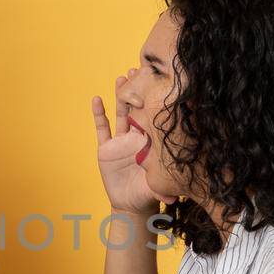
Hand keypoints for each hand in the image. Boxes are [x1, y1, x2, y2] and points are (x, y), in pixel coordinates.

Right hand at [91, 71, 165, 213]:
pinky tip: (97, 99)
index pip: (153, 116)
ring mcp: (120, 141)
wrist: (131, 204)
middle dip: (137, 89)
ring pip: (121, 113)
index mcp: (151, 142)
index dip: (153, 99)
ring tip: (122, 77)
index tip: (157, 81)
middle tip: (139, 69)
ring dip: (121, 95)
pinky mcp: (105, 148)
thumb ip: (165, 186)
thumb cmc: (148, 193)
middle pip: (137, 108)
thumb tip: (176, 194)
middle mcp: (136, 137)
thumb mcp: (158, 186)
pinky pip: (102, 128)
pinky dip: (99, 114)